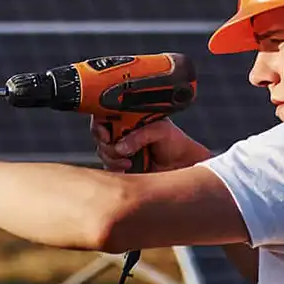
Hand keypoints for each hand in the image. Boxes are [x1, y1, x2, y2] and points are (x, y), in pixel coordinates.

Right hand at [91, 117, 211, 173]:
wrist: (183, 165)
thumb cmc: (176, 143)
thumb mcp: (161, 130)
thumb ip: (141, 135)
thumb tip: (121, 145)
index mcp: (130, 118)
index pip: (105, 115)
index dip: (100, 124)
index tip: (106, 134)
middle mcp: (123, 132)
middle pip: (100, 135)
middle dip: (107, 144)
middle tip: (120, 149)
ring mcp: (121, 149)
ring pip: (103, 153)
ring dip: (113, 158)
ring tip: (129, 161)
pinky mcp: (121, 165)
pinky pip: (108, 167)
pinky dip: (115, 168)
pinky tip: (129, 167)